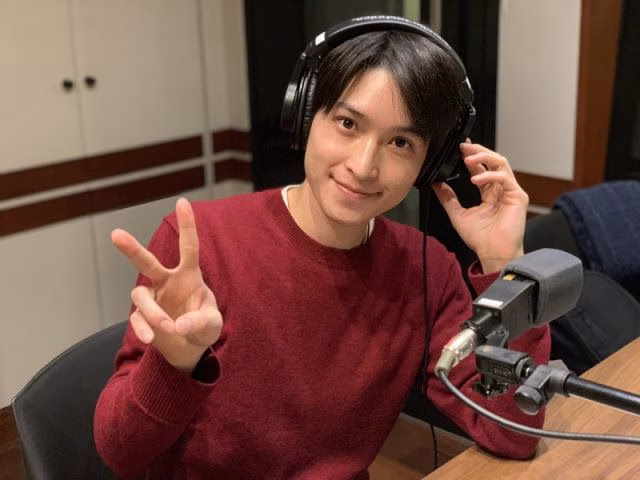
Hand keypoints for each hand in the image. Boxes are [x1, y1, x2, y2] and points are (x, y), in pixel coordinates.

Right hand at [111, 198, 222, 372]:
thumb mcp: (211, 325)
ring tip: (168, 327)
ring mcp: (153, 299)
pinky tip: (150, 338)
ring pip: (141, 296)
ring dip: (154, 312)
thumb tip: (178, 325)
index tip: (182, 202)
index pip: (189, 247)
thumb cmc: (203, 326)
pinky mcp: (143, 317)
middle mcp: (167, 282)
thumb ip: (200, 322)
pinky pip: (138, 319)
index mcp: (189, 275)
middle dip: (131, 249)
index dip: (187, 225)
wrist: (189, 348)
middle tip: (116, 234)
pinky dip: (143, 328)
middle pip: (147, 262)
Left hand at [432, 142, 528, 272]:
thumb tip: (436, 184)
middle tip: (463, 146)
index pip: (482, 168)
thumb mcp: (457, 214)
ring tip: (468, 159)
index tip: (459, 148)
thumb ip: (448, 198)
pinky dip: (489, 175)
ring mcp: (511, 191)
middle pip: (493, 160)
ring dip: (484, 157)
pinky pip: (504, 178)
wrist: (493, 253)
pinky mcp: (518, 196)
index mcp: (490, 193)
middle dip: (478, 150)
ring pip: (501, 163)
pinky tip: (475, 179)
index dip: (472, 156)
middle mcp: (501, 189)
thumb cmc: (480, 239)